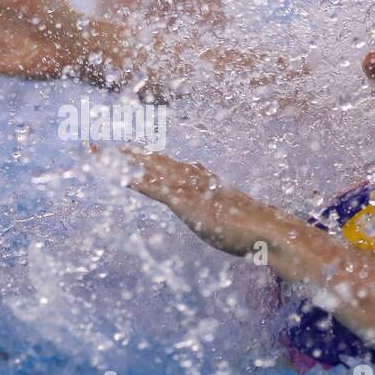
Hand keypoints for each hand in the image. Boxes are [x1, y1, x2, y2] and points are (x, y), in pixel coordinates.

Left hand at [121, 147, 264, 256]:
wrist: (266, 229)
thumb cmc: (251, 227)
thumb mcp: (229, 214)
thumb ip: (219, 206)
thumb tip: (222, 207)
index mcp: (204, 180)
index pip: (173, 165)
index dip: (155, 158)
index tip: (141, 151)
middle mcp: (195, 178)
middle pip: (159, 161)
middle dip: (136, 153)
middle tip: (115, 145)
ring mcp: (190, 188)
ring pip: (153, 169)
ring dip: (130, 161)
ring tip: (108, 152)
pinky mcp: (186, 202)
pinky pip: (157, 190)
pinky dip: (138, 182)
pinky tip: (122, 178)